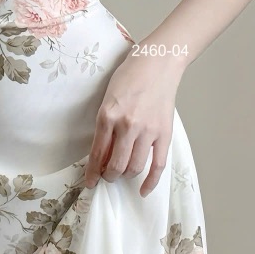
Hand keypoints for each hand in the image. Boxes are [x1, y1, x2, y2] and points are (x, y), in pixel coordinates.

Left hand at [82, 53, 180, 196]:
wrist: (158, 63)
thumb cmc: (130, 76)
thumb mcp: (108, 98)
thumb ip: (105, 125)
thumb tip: (103, 154)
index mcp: (108, 116)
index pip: (97, 154)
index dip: (92, 173)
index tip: (90, 182)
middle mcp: (127, 126)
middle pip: (116, 166)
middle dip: (109, 176)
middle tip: (107, 176)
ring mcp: (147, 131)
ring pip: (134, 167)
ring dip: (125, 176)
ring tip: (122, 174)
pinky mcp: (164, 133)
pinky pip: (158, 165)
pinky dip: (151, 181)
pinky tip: (143, 190)